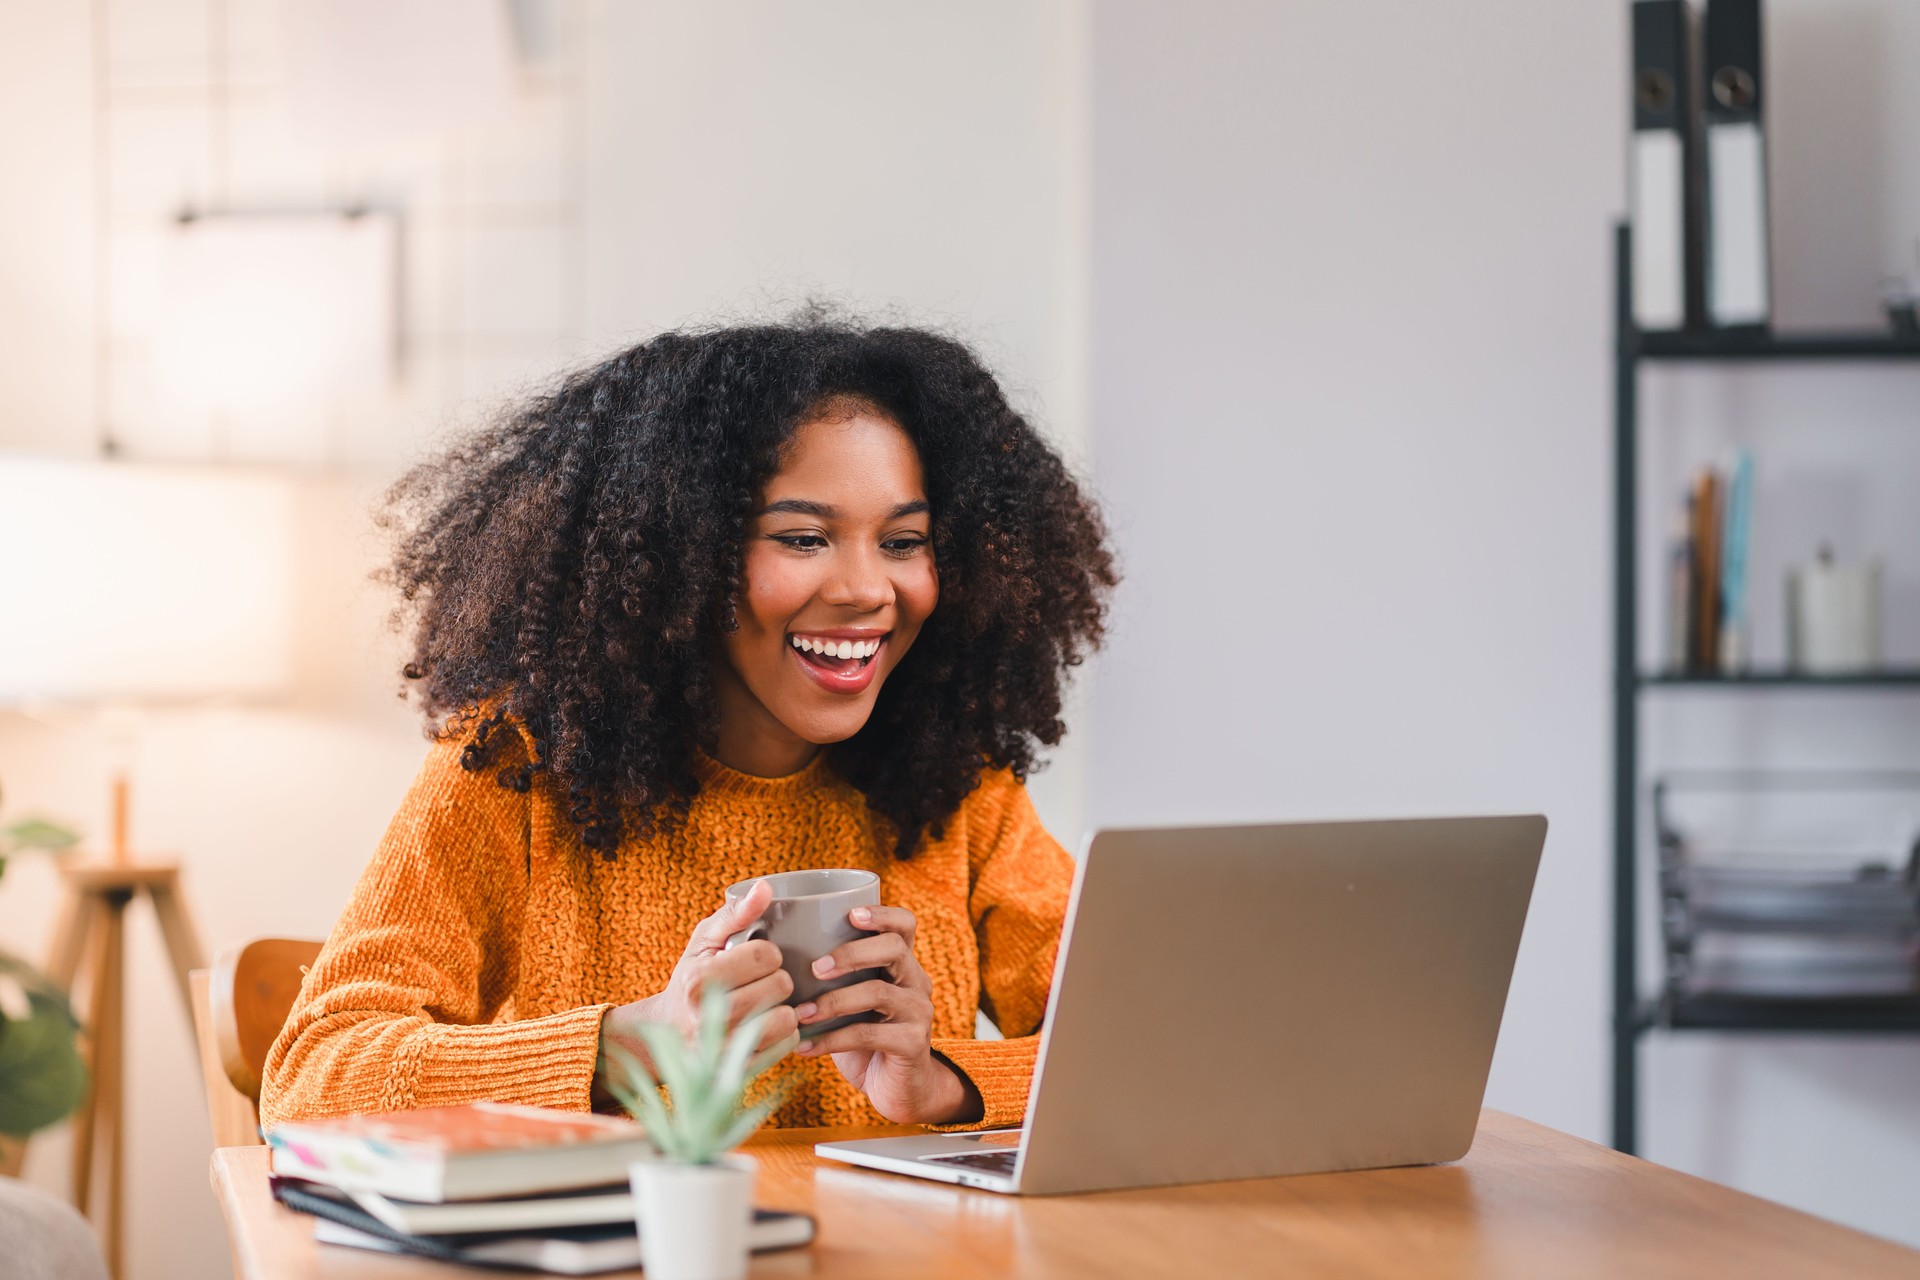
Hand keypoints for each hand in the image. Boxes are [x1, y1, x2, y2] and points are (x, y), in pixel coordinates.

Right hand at [594, 880, 798, 1102]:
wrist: (667, 1035)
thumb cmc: (692, 978)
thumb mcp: (705, 941)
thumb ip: (735, 913)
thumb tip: (766, 887)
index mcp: (699, 980)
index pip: (765, 955)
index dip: (768, 952)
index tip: (755, 958)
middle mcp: (708, 1017)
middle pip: (780, 985)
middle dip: (778, 978)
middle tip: (761, 982)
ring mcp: (723, 1050)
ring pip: (787, 1019)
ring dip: (785, 1008)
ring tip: (766, 1003)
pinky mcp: (738, 1072)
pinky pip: (786, 1045)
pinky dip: (784, 1033)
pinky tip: (766, 1026)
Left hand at [793, 904, 981, 1125]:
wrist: (898, 1087)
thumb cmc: (863, 1037)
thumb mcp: (850, 1001)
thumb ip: (829, 978)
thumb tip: (769, 953)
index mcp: (902, 963)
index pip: (904, 924)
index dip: (882, 914)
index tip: (850, 915)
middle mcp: (917, 981)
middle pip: (893, 949)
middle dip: (850, 954)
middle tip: (815, 968)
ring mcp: (919, 1011)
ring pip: (878, 992)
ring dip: (833, 1002)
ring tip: (801, 1013)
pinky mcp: (914, 1043)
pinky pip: (869, 1035)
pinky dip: (831, 1039)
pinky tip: (804, 1047)